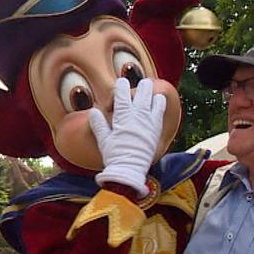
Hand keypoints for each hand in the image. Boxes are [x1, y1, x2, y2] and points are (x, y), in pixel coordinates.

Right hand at [88, 77, 165, 196]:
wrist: (129, 170)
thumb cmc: (114, 156)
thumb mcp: (103, 140)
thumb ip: (98, 124)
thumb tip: (93, 112)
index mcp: (122, 116)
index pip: (122, 94)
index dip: (121, 86)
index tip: (121, 83)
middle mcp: (137, 116)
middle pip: (141, 93)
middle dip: (140, 87)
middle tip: (140, 84)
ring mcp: (148, 122)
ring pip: (152, 99)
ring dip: (150, 93)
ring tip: (149, 88)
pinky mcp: (156, 130)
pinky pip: (160, 112)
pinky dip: (160, 104)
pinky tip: (160, 100)